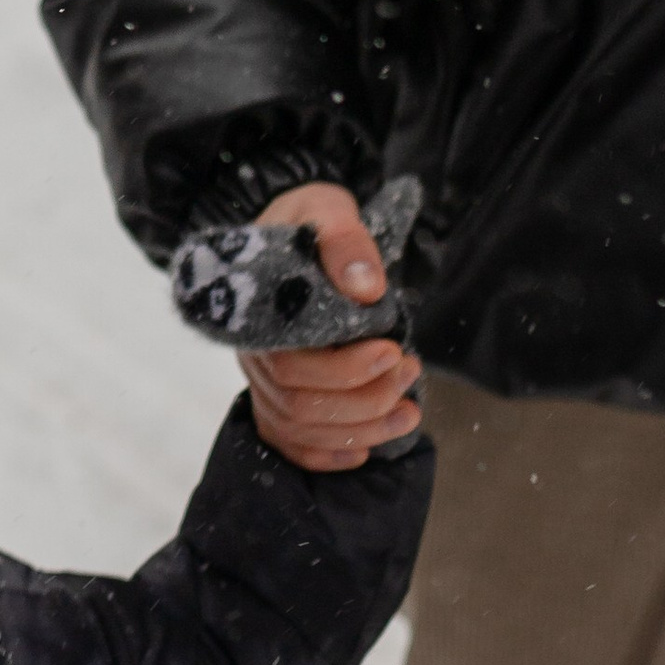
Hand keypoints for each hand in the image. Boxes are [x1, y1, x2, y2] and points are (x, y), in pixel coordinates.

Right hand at [237, 183, 423, 472]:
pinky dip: (324, 455)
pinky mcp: (274, 393)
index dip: (346, 371)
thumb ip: (344, 241)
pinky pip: (287, 441)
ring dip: (360, 430)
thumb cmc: (307, 221)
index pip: (293, 365)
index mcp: (258, 314)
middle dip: (365, 400)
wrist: (290, 228)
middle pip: (300, 404)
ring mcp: (260, 378)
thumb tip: (368, 289)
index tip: (394, 351)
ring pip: (299, 428)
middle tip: (411, 370)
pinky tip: (364, 451)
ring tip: (410, 412)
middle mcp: (253, 354)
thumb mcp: (326, 209)